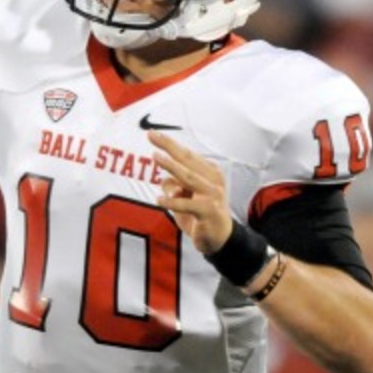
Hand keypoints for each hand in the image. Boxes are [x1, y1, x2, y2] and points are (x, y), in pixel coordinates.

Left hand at [149, 131, 233, 255]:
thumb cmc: (200, 212)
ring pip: (189, 178)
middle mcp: (213, 179)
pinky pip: (188, 205)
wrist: (220, 238)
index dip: (169, 143)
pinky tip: (159, 200)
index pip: (186, 154)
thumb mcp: (185, 196)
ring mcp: (213, 195)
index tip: (152, 134)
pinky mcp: (209, 211)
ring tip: (156, 158)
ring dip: (172, 167)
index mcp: (209, 171)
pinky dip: (173, 202)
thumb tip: (163, 180)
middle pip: (187, 159)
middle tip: (151, 135)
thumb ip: (174, 185)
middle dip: (169, 146)